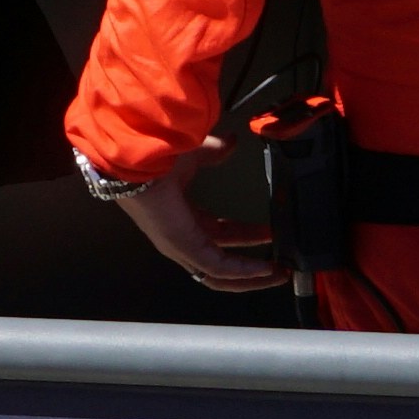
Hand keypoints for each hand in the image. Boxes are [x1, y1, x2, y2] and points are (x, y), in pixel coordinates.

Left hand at [102, 167, 286, 296]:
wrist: (138, 162)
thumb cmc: (155, 159)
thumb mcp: (195, 155)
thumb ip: (215, 151)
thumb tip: (232, 142)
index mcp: (184, 217)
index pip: (221, 234)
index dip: (247, 236)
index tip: (271, 232)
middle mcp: (183, 237)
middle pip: (223, 262)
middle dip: (254, 264)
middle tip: (280, 263)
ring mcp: (183, 247)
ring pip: (221, 275)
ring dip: (252, 276)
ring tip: (279, 274)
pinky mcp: (186, 248)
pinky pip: (219, 268)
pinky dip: (243, 271)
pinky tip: (265, 268)